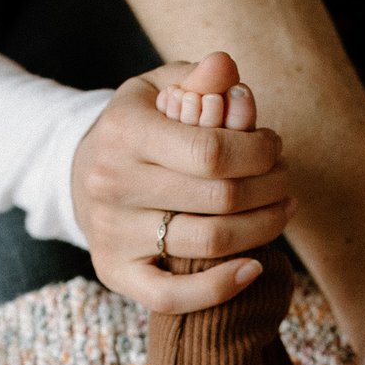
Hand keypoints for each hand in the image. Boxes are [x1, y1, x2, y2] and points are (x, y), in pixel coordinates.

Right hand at [73, 52, 288, 311]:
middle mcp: (112, 184)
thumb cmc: (139, 127)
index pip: (212, 151)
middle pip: (219, 198)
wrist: (79, 174)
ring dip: (262, 228)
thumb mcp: (160, 89)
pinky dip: (220, 288)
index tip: (275, 147)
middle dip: (270, 187)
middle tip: (285, 179)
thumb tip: (226, 67)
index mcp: (125, 132)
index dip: (259, 152)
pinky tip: (256, 267)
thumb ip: (198, 78)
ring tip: (281, 209)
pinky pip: (172, 297)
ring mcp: (112, 233)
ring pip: (208, 243)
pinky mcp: (115, 272)